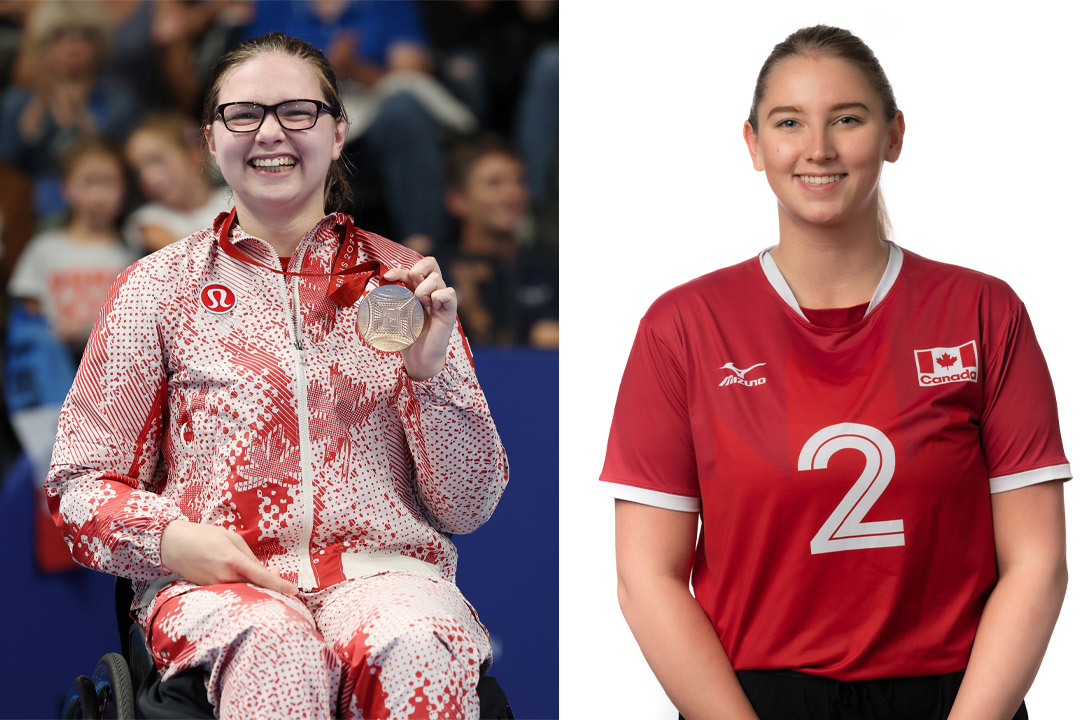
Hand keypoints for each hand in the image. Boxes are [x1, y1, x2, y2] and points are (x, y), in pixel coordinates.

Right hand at [160, 519, 297, 594]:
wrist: (173, 544)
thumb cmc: (204, 536)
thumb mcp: (232, 539)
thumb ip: (248, 556)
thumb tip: (261, 570)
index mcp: (233, 560)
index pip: (262, 576)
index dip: (280, 584)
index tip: (294, 591)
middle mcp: (225, 577)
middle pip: (255, 587)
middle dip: (269, 583)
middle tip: (276, 572)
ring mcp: (215, 586)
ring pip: (243, 591)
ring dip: (256, 585)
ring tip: (264, 574)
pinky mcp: (208, 590)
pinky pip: (230, 591)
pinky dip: (241, 586)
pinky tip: (244, 579)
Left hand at [384, 257, 456, 380]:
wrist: (418, 357)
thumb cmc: (406, 337)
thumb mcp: (395, 313)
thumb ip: (391, 299)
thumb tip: (378, 284)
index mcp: (418, 289)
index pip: (413, 268)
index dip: (400, 269)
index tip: (387, 277)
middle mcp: (431, 291)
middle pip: (431, 263)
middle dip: (417, 270)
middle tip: (410, 288)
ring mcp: (441, 300)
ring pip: (437, 278)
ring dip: (424, 288)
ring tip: (420, 303)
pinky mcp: (450, 311)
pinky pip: (449, 293)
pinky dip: (438, 296)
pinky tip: (432, 307)